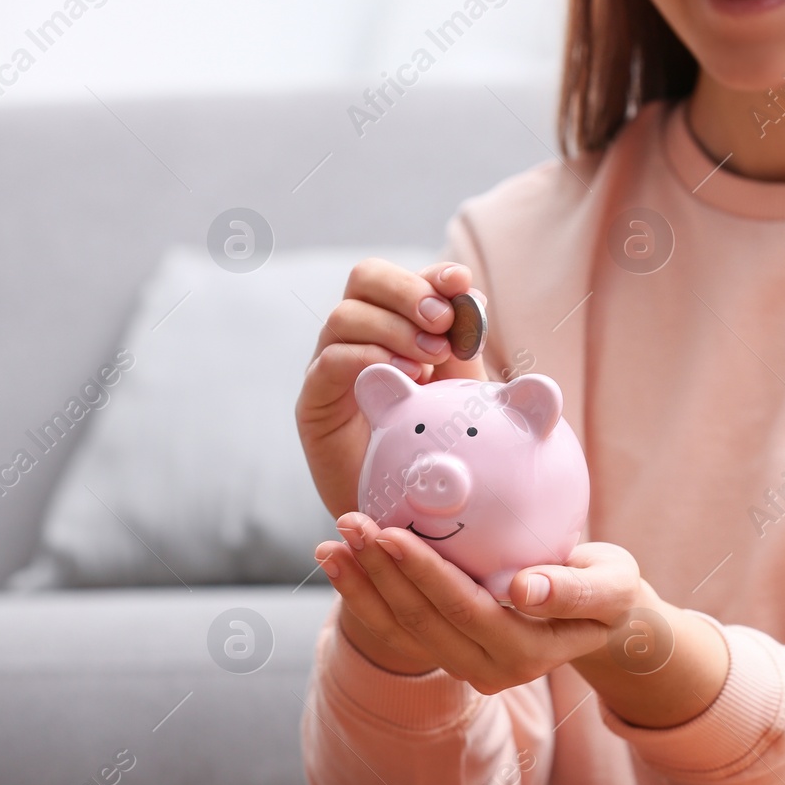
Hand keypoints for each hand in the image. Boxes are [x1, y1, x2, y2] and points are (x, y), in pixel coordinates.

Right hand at [297, 259, 488, 518]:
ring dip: (394, 329)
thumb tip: (471, 294)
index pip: (401, 277)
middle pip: (364, 279)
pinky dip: (368, 358)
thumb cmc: (433, 445)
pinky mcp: (313, 402)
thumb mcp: (459, 388)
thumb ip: (463, 343)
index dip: (429, 273)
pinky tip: (405, 378)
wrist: (402, 510)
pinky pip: (329, 362)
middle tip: (442, 322)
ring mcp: (330, 365)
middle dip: (407, 291)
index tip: (460, 283)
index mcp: (393, 324)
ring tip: (430, 359)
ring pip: (345, 316)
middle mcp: (357, 337)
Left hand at [316, 512, 647, 691]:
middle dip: (380, 571)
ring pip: (401, 629)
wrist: (601, 616)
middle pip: (423, 620)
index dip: (424, 572)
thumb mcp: (613, 586)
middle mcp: (490, 670)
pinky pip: (396, 628)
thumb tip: (525, 590)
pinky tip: (337, 562)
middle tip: (350, 522)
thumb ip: (575, 590)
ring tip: (331, 543)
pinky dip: (363, 595)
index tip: (390, 531)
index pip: (465, 609)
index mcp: (528, 653)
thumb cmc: (609, 590)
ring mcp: (464, 665)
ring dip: (362, 585)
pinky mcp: (446, 651)